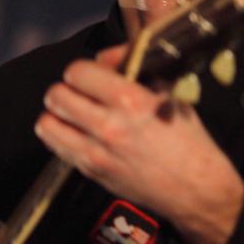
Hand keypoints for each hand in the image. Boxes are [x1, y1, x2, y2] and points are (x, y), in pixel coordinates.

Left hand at [35, 45, 243, 243]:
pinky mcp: (92, 172)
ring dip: (58, 113)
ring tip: (73, 111)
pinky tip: (79, 132)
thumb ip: (137, 70)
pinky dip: (62, 135)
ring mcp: (96, 152)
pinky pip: (58, 148)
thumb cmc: (187, 139)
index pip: (78, 72)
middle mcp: (108, 125)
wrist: (195, 186)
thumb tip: (108, 57)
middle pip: (56, 95)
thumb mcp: (170, 93)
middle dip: (67, 88)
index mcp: (131, 100)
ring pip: (48, 123)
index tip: (92, 73)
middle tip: (80, 90)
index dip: (84, 69)